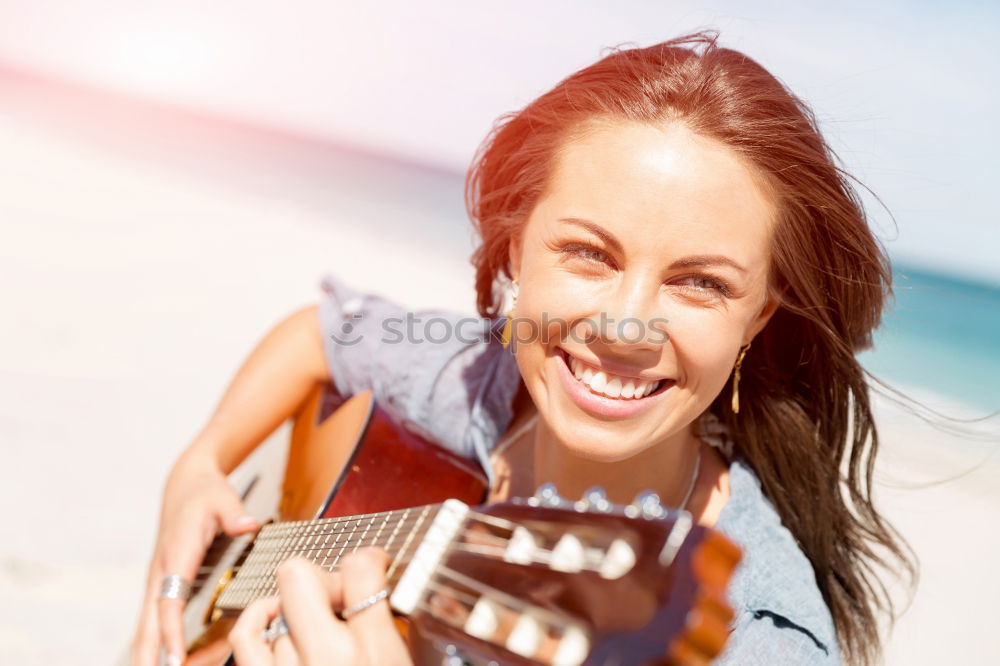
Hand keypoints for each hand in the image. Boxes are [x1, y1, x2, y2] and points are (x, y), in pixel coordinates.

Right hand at [130, 449, 259, 665]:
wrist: (185, 484)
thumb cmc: (204, 493)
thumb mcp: (223, 498)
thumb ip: (234, 514)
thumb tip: (247, 526)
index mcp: (176, 555)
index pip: (168, 601)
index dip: (170, 631)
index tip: (174, 658)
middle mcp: (162, 573)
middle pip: (148, 624)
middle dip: (150, 657)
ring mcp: (159, 581)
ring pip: (148, 627)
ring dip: (153, 654)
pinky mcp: (164, 585)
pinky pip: (158, 620)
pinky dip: (161, 643)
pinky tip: (175, 662)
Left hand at [229, 548, 412, 665]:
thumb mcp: (404, 664)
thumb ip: (400, 633)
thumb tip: (401, 597)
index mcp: (375, 651)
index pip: (360, 568)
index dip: (370, 558)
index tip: (373, 565)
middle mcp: (327, 657)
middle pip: (299, 575)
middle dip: (320, 577)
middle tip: (339, 596)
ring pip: (277, 609)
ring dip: (298, 615)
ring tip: (319, 631)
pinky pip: (245, 635)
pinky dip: (258, 619)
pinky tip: (276, 621)